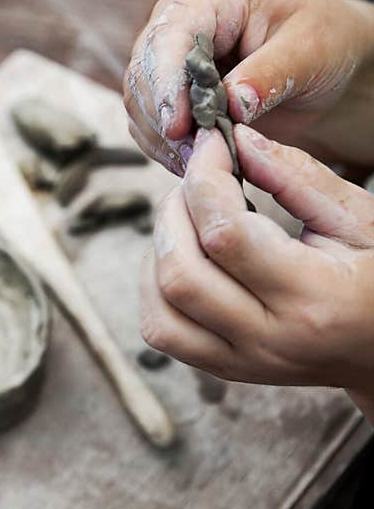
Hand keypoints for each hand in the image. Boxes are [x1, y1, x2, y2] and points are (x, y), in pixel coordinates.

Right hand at [123, 0, 373, 174]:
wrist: (320, 62)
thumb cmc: (322, 40)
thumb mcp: (311, 50)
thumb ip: (271, 74)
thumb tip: (233, 104)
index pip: (170, 35)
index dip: (167, 82)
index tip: (178, 126)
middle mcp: (176, 22)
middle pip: (143, 72)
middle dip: (162, 118)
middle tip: (194, 154)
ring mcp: (166, 59)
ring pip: (139, 103)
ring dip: (162, 139)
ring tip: (198, 163)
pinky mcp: (165, 93)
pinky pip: (148, 125)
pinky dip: (164, 149)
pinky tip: (192, 163)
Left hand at [140, 124, 373, 420]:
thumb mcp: (359, 220)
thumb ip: (297, 177)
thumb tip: (238, 140)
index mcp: (314, 297)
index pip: (225, 234)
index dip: (204, 179)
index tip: (210, 144)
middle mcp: (270, 338)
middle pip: (180, 274)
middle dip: (173, 212)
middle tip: (198, 183)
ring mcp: (243, 361)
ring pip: (160, 310)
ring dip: (159, 252)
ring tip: (190, 220)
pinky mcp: (225, 368)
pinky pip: (162, 332)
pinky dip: (155, 288)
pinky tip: (183, 257)